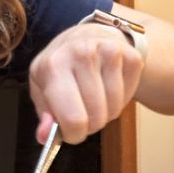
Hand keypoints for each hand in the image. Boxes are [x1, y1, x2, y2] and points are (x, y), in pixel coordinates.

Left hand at [28, 23, 143, 143]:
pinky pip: (128, 97)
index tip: (72, 132)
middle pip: (96, 117)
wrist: (88, 36)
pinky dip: (121, 100)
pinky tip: (109, 86)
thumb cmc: (62, 66)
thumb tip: (45, 136)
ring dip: (106, 113)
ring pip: (114, 109)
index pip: (72, 118)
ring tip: (95, 98)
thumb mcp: (42, 86)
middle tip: (83, 113)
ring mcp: (109, 51)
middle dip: (90, 125)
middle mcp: (81, 53)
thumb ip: (44, 115)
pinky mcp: (131, 55)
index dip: (74, 134)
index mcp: (53, 64)